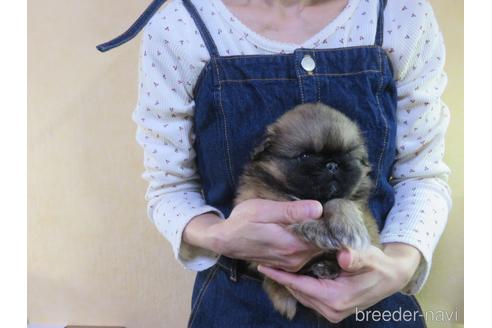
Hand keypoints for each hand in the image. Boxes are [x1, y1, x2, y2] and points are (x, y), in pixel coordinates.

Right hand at [183, 199, 323, 270]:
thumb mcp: (264, 209)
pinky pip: (309, 255)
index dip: (331, 223)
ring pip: (317, 250)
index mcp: (292, 244)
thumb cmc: (242, 221)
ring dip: (320, 236)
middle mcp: (295, 258)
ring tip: (317, 218)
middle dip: (328, 229)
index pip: (325, 236)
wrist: (225, 240)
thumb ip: (291, 211)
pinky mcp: (289, 266)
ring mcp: (292, 264)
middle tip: (329, 211)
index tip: (333, 209)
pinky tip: (307, 230)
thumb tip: (318, 208)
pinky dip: (311, 243)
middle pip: (324, 244)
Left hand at [258, 243, 420, 322]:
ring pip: (302, 295)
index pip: (300, 286)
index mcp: (336, 298)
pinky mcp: (333, 309)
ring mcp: (332, 312)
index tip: (263, 266)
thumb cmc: (378, 264)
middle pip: (297, 292)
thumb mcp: (369, 257)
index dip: (280, 275)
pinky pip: (309, 297)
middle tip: (265, 261)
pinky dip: (300, 285)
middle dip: (282, 277)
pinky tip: (293, 272)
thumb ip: (356, 257)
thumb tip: (345, 257)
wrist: (392, 276)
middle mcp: (332, 310)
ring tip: (275, 265)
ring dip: (290, 281)